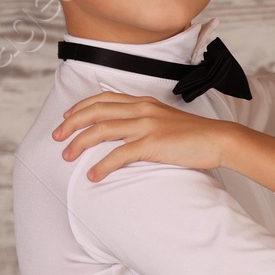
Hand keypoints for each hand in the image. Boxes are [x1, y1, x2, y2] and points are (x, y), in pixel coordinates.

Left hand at [54, 91, 239, 180]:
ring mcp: (146, 125)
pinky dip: (102, 165)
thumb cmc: (194, 136)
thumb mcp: (165, 121)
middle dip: (71, 124)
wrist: (218, 139)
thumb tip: (128, 134)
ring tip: (66, 156)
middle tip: (56, 137)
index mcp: (143, 102)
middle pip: (96, 111)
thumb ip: (145, 122)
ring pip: (102, 130)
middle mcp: (141, 109)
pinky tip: (93, 175)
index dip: (81, 108)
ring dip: (80, 143)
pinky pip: (119, 154)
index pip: (104, 99)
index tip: (66, 118)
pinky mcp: (153, 144)